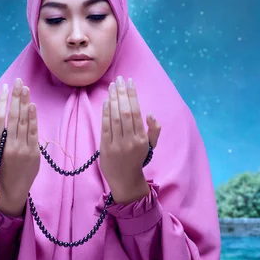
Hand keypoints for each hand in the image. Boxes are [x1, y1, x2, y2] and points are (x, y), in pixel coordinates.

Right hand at [0, 78, 39, 215]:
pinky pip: (33, 132)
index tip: (5, 88)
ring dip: (25, 103)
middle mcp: (9, 145)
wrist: (13, 188)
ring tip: (25, 88)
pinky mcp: (34, 153)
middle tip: (18, 81)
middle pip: (13, 116)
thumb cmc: (0, 167)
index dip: (2, 102)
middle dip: (16, 97)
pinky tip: (32, 105)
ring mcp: (22, 149)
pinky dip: (33, 118)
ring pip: (24, 122)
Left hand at [100, 76, 160, 203]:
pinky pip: (105, 126)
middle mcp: (130, 140)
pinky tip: (107, 100)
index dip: (132, 95)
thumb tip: (150, 113)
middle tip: (119, 79)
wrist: (125, 180)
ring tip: (112, 86)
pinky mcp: (105, 147)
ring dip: (113, 99)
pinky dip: (106, 112)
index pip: (136, 112)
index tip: (130, 82)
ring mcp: (117, 144)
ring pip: (114, 117)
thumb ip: (154, 130)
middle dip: (122, 93)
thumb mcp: (151, 146)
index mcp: (142, 139)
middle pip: (124, 112)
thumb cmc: (138, 159)